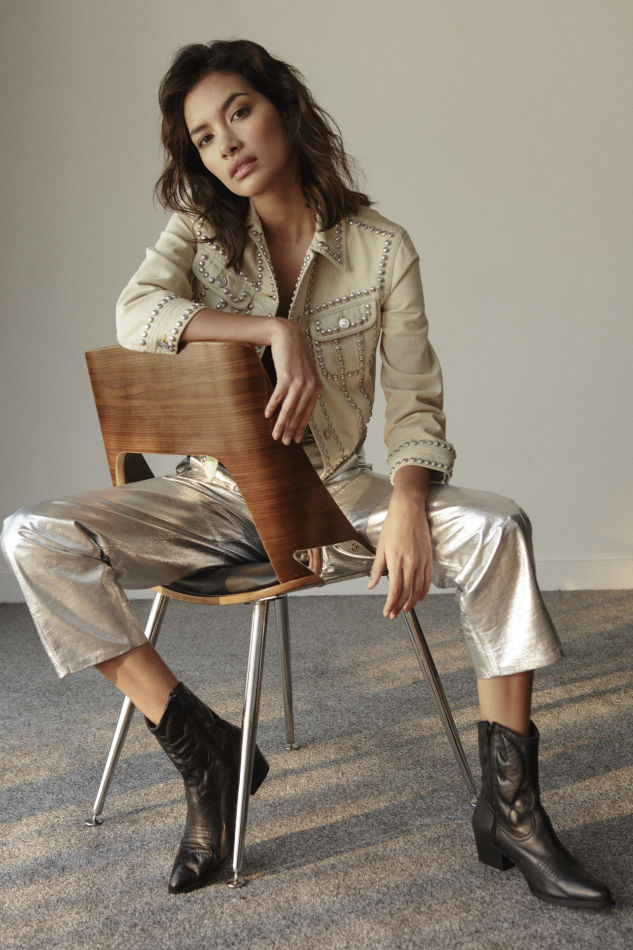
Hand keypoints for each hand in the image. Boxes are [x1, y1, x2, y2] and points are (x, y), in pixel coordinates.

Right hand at [265, 320, 321, 443]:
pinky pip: (278, 397)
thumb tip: (298, 405)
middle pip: (298, 414)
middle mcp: (309, 386)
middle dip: (290, 430)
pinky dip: (272, 407)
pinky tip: (266, 416)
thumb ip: (304, 388)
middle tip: (283, 443)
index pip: (307, 413)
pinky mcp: (287, 377)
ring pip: (289, 409)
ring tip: (274, 435)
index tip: (294, 439)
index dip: (300, 428)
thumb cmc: (294, 355)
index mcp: (316, 388)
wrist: (288, 335)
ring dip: (281, 424)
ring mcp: (299, 382)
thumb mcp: (304, 373)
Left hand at [367, 469, 432, 618]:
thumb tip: (372, 584)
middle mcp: (411, 563)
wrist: (409, 510)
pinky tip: (419, 596)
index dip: (391, 604)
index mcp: (396, 561)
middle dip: (400, 606)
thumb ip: (377, 568)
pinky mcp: (428, 558)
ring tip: (405, 609)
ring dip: (412, 601)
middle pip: (407, 592)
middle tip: (394, 614)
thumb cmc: (393, 525)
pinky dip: (424, 591)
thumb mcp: (381, 547)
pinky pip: (427, 580)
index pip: (395, 590)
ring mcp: (421, 561)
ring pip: (419, 588)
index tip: (387, 612)